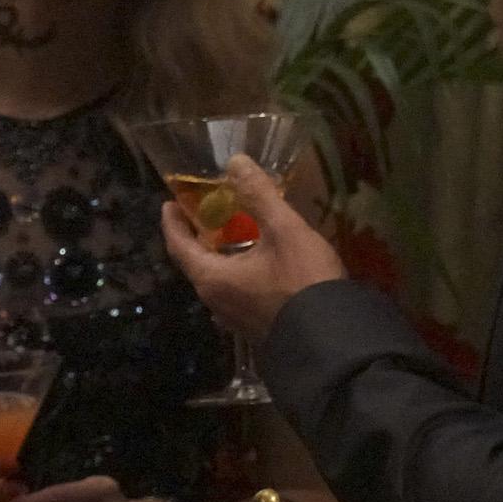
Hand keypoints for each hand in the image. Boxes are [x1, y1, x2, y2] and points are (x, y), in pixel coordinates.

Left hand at [158, 154, 341, 344]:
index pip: (178, 246)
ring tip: (231, 233)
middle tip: (206, 212)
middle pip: (196, 263)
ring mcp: (234, 318)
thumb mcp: (284, 231)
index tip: (169, 203)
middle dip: (197, 236)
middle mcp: (215, 301)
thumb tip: (235, 162)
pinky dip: (236, 272)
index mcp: (211, 278)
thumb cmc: (304, 281)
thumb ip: (259, 195)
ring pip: (217, 280)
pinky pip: (235, 293)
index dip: (172, 222)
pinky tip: (255, 263)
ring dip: (219, 255)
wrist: (333, 340)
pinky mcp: (254, 327)